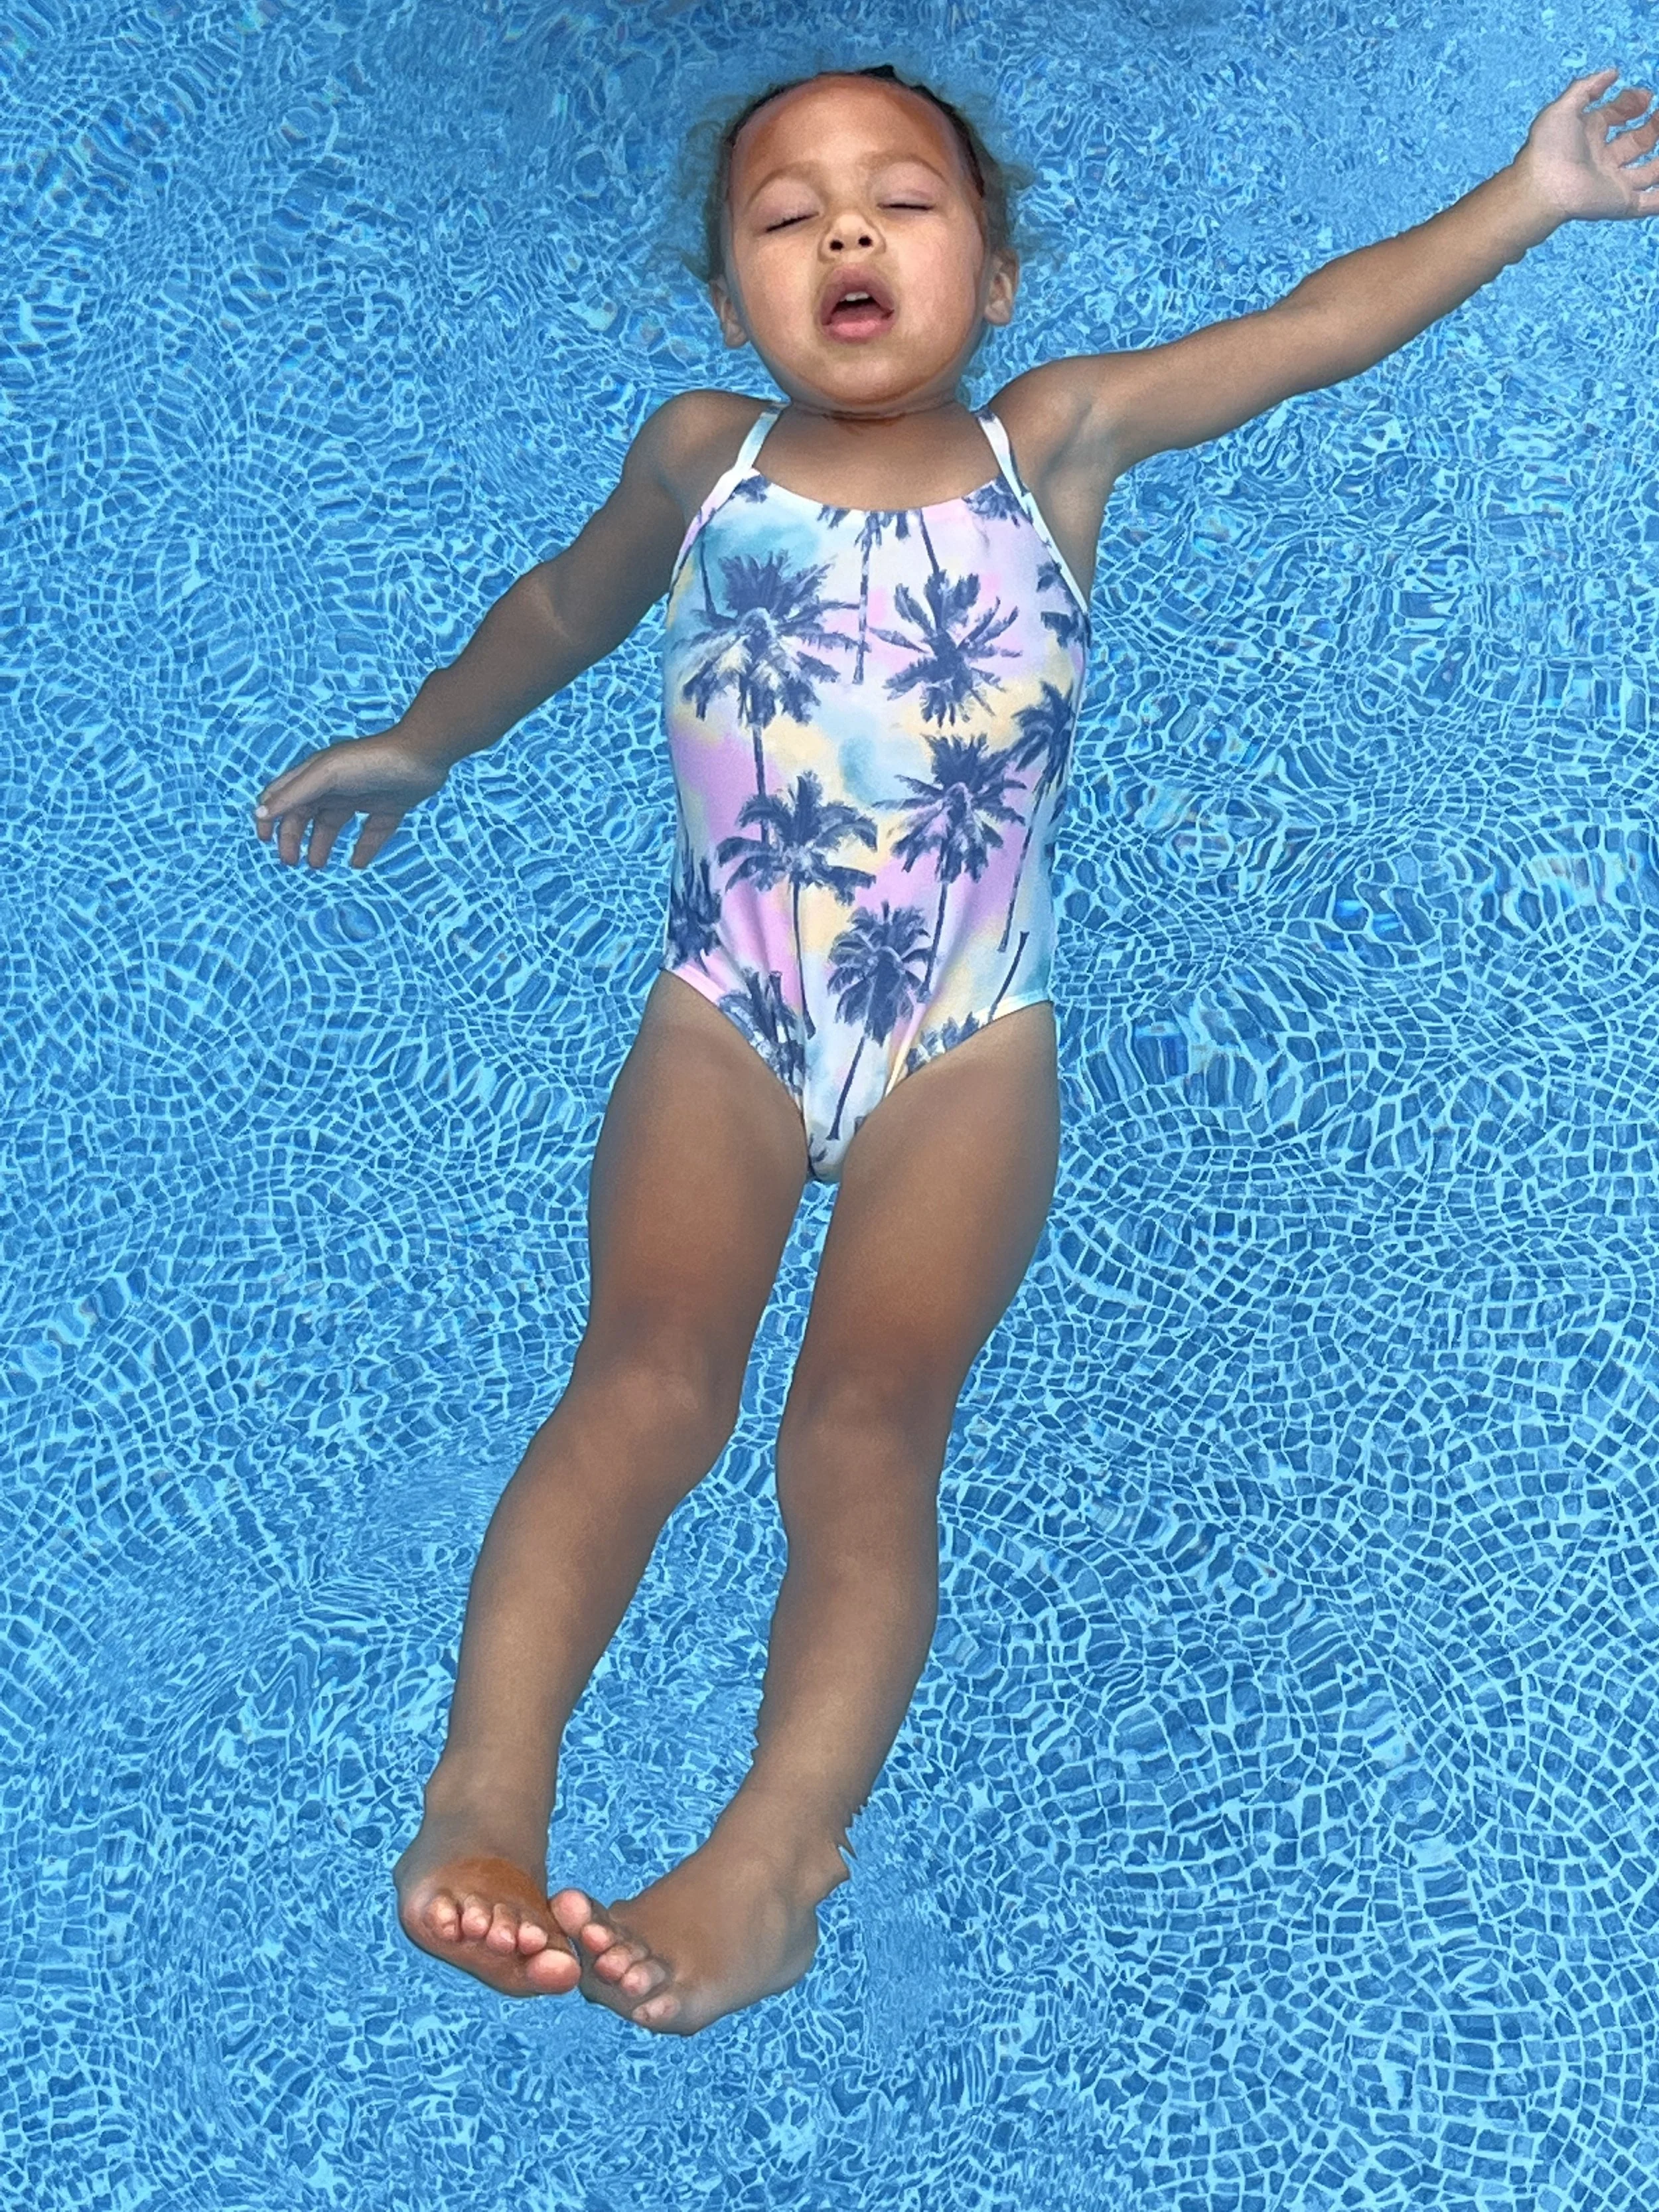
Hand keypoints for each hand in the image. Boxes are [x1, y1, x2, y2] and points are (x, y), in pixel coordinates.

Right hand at [254, 727, 449, 868]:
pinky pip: (371, 832)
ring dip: (321, 845)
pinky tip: (357, 863)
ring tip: (316, 865)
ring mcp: (362, 796)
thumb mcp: (326, 777)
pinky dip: (362, 848)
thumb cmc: (371, 761)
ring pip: (334, 825)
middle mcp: (336, 785)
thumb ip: (294, 796)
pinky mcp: (388, 807)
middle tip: (291, 862)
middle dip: (293, 838)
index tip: (264, 840)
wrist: (423, 755)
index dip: (269, 815)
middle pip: (305, 815)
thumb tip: (259, 814)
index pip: (284, 795)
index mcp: (317, 774)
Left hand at [1515, 68, 1658, 221]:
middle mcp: (1601, 160)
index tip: (1646, 96)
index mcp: (1587, 137)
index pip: (1615, 116)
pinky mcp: (1620, 203)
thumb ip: (1586, 88)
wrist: (1544, 187)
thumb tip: (1612, 73)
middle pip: (1636, 142)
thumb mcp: (1563, 108)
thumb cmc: (1549, 147)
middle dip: (1654, 126)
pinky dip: (1658, 200)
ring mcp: (1612, 183)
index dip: (1630, 104)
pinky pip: (1647, 204)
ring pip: (1648, 172)